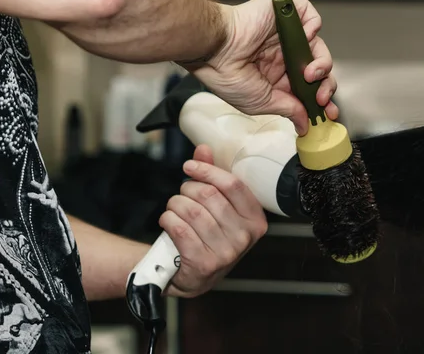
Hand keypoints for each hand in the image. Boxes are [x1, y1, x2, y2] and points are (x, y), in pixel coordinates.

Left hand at [161, 145, 267, 297]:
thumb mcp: (217, 207)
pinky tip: (169, 222)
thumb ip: (212, 177)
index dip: (207, 171)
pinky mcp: (204, 264)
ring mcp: (226, 253)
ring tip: (174, 209)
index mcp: (255, 220)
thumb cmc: (207, 236)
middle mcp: (245, 237)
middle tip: (182, 195)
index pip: (233, 185)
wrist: (192, 275)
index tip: (189, 166)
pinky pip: (179, 228)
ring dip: (175, 205)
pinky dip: (168, 220)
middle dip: (187, 189)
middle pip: (209, 195)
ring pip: (191, 211)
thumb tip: (204, 149)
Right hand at [191, 0, 338, 134]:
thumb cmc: (228, 76)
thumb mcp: (262, 102)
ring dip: (322, 63)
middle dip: (326, 86)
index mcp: (278, 77)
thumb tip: (304, 125)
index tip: (328, 114)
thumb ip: (288, 110)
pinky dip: (314, 25)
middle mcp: (284, 56)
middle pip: (319, 70)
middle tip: (320, 98)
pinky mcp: (285, 15)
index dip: (321, 100)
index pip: (309, 88)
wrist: (215, 49)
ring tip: (310, 73)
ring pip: (318, 46)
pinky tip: (305, 38)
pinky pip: (310, 16)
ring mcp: (286, 35)